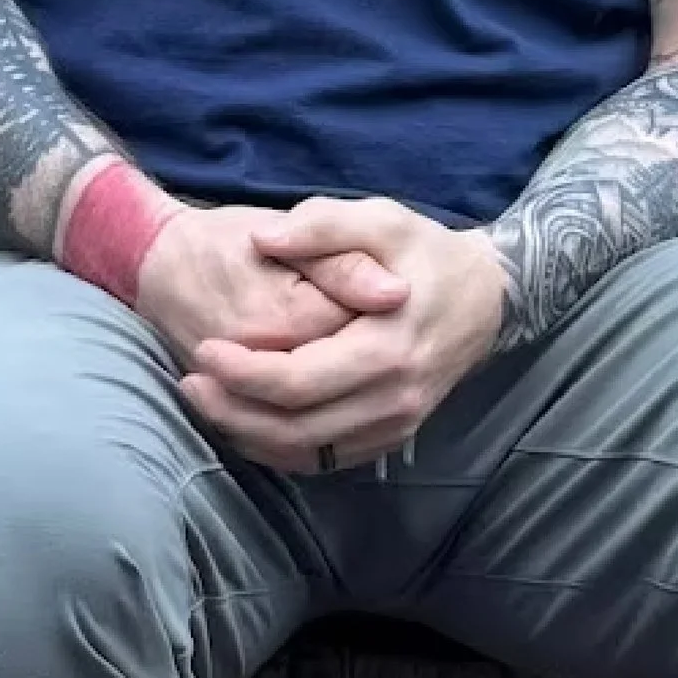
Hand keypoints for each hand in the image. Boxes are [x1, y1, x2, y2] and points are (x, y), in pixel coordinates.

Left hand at [183, 197, 506, 471]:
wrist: (488, 296)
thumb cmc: (427, 253)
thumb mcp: (381, 218)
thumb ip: (321, 225)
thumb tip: (262, 238)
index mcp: (388, 347)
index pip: (299, 381)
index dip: (243, 373)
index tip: (204, 350)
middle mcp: (395, 398)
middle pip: (295, 428)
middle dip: (232, 411)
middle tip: (190, 382)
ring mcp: (397, 423)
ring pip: (306, 453)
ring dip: (248, 435)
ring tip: (206, 401)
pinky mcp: (392, 435)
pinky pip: (325, 458)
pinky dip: (279, 448)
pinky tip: (246, 420)